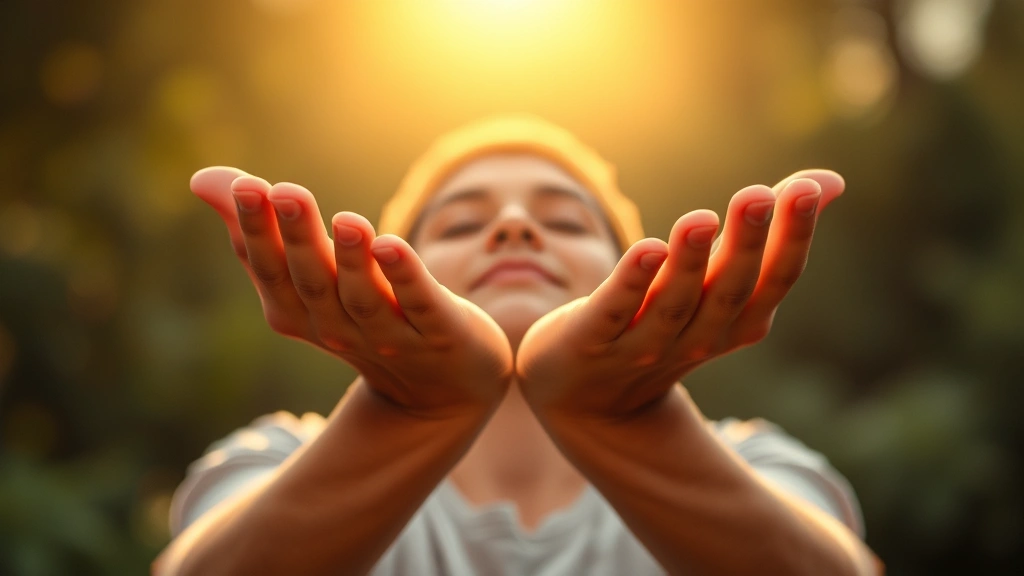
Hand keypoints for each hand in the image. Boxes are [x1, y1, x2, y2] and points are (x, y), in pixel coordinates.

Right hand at [190, 167, 512, 415]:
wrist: (444, 386)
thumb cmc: (366, 315)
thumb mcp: (311, 274)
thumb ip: (263, 229)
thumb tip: (203, 180)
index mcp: (300, 313)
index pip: (270, 270)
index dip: (256, 230)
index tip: (243, 185)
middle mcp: (338, 328)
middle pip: (312, 283)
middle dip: (297, 238)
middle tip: (286, 191)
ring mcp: (390, 337)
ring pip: (364, 299)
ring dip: (353, 260)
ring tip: (347, 220)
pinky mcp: (441, 332)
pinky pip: (421, 306)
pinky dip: (406, 278)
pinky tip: (393, 246)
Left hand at [516, 170, 843, 417]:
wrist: (587, 395)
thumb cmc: (665, 320)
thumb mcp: (719, 280)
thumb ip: (767, 231)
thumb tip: (830, 181)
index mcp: (734, 321)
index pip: (773, 281)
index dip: (793, 237)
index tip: (807, 189)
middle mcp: (697, 338)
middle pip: (728, 292)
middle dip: (745, 244)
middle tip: (757, 194)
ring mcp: (642, 346)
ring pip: (673, 305)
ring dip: (688, 263)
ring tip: (700, 219)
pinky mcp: (589, 340)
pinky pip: (613, 313)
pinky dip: (631, 284)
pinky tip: (647, 250)